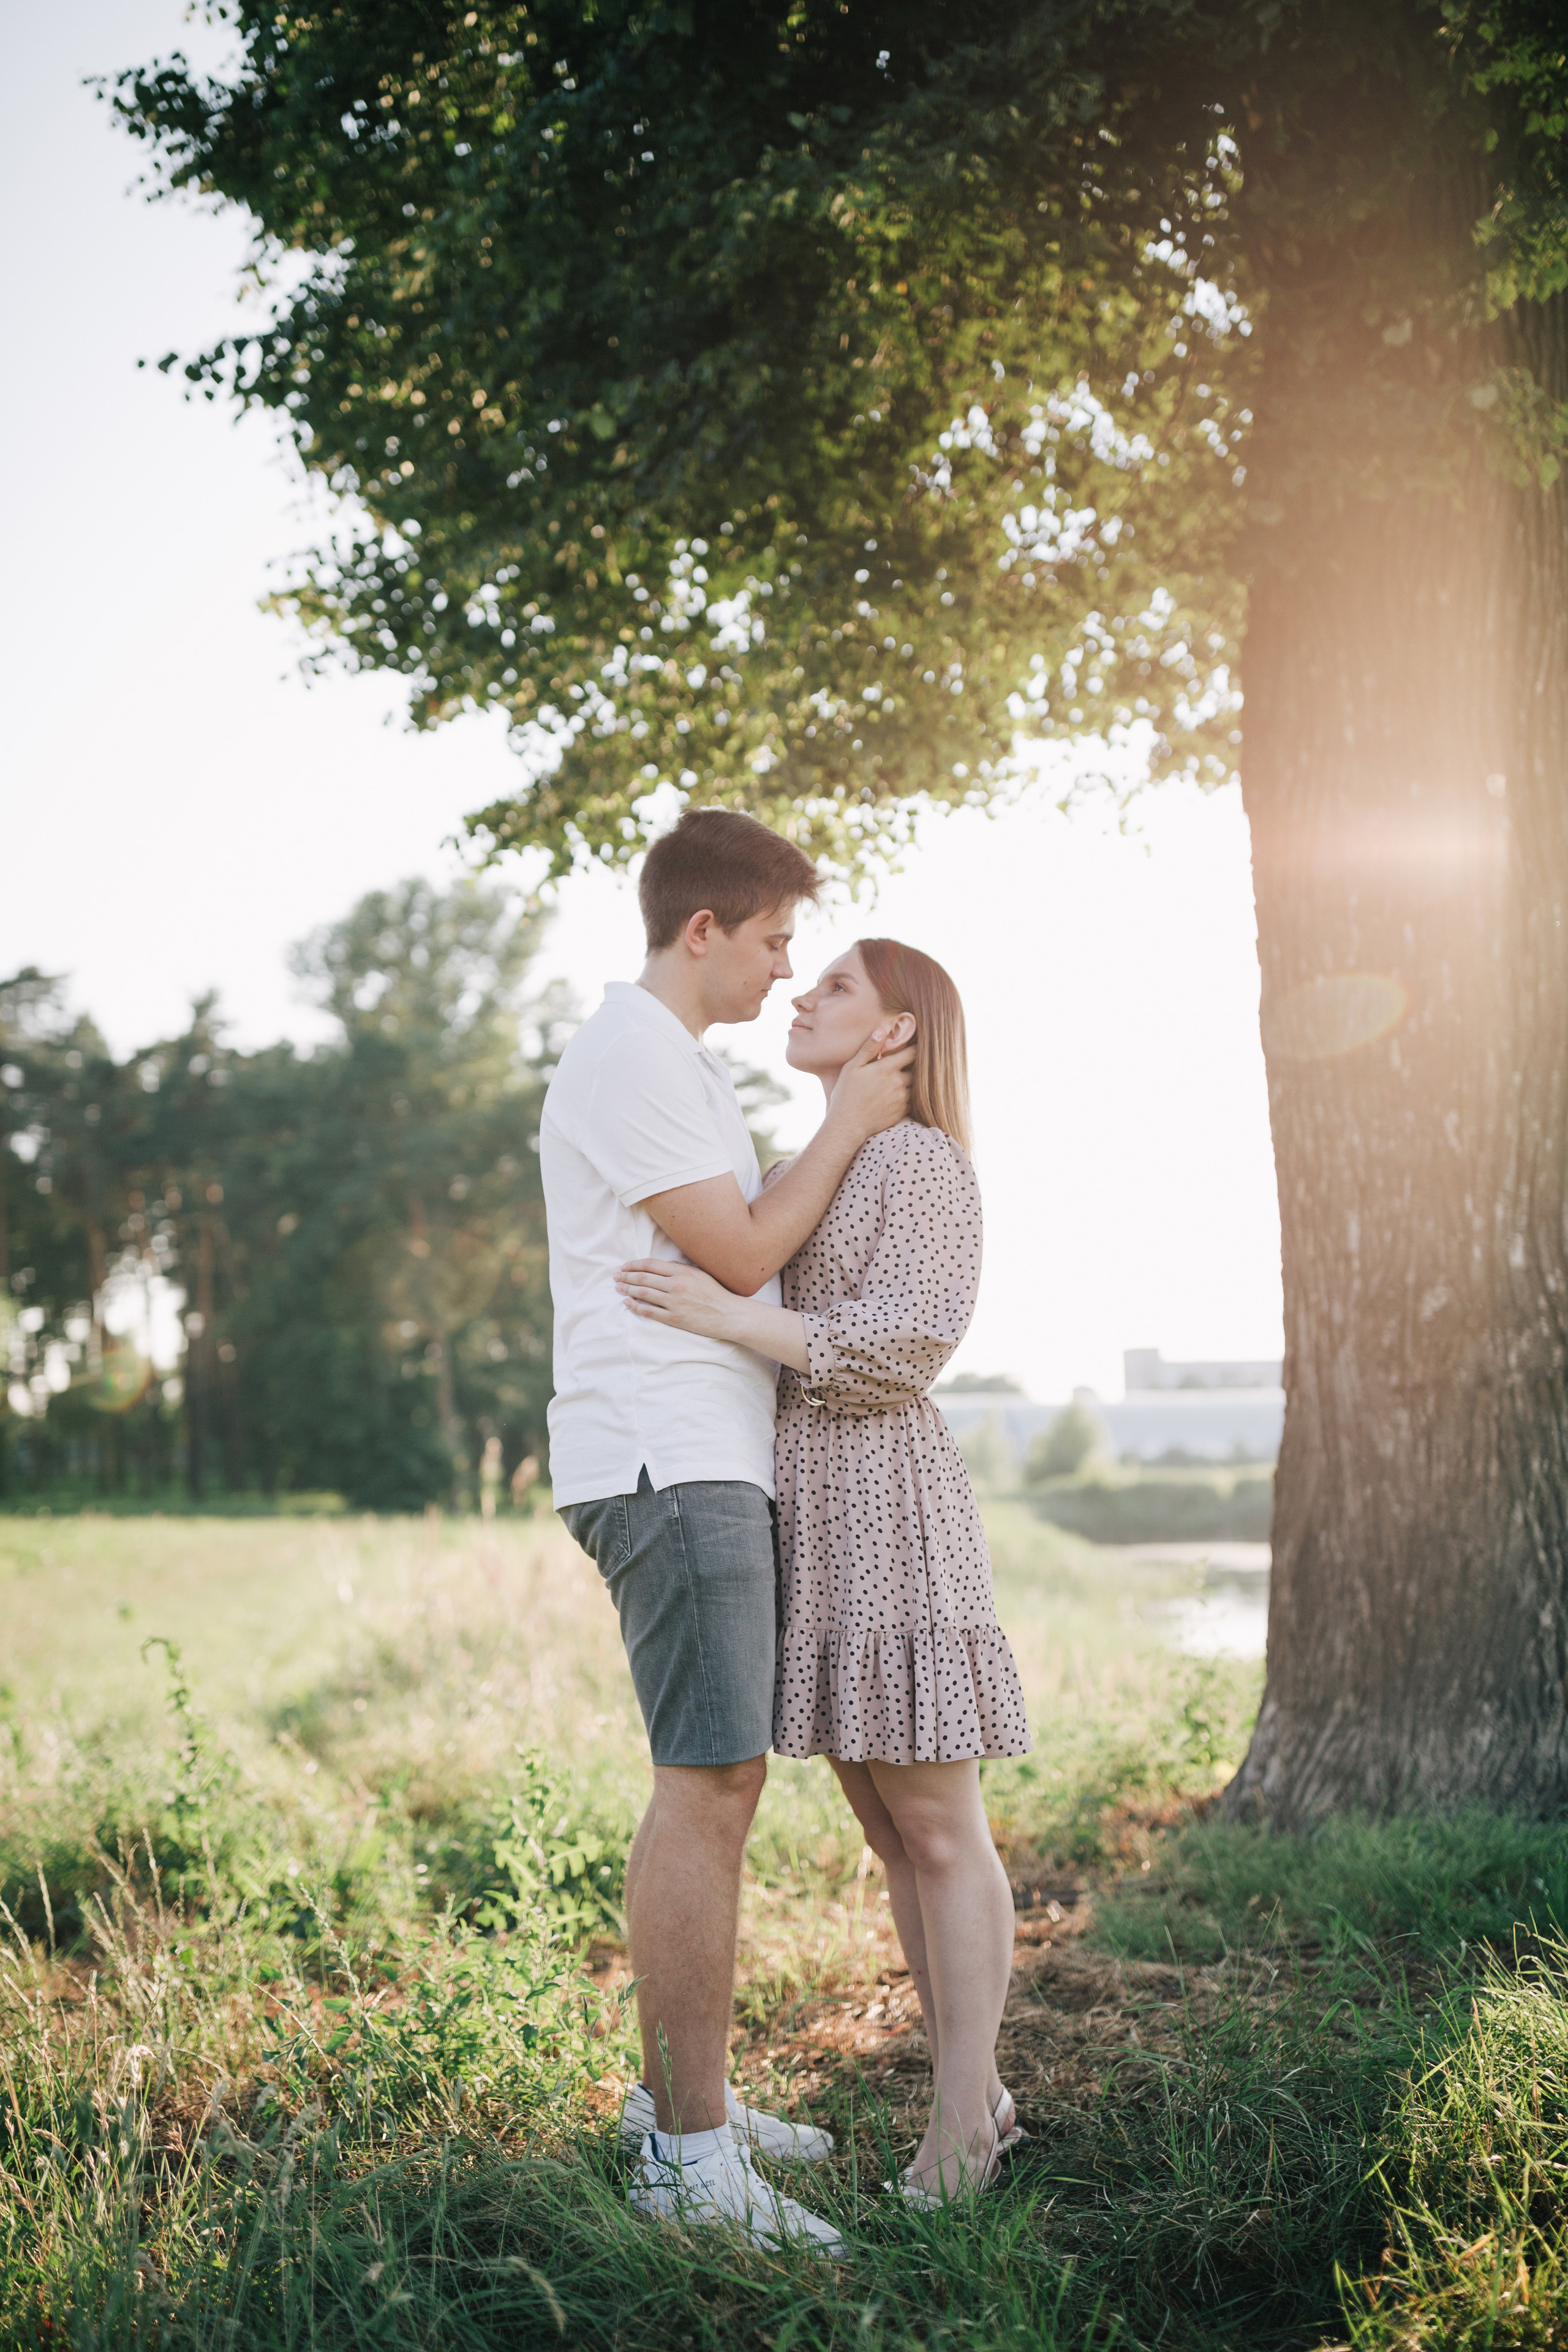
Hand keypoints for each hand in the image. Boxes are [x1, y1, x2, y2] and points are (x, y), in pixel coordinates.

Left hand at [615, 1257, 745, 1340]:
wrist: (729, 1314)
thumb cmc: (716, 1293)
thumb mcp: (700, 1274)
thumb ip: (680, 1268)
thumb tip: (663, 1265)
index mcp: (682, 1272)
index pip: (650, 1265)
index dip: (634, 1265)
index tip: (624, 1266)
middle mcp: (676, 1285)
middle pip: (643, 1278)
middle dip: (626, 1277)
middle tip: (615, 1277)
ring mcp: (674, 1303)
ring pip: (643, 1294)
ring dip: (627, 1290)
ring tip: (618, 1288)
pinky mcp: (675, 1319)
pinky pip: (650, 1312)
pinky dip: (636, 1307)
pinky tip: (627, 1303)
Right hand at [824, 1029, 913, 1143]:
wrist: (848, 1124)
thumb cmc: (847, 1094)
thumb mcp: (852, 1067)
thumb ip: (868, 1048)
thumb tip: (881, 1030)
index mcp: (887, 1068)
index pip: (912, 1052)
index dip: (915, 1047)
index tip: (915, 1045)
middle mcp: (899, 1082)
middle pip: (917, 1068)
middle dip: (914, 1064)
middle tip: (909, 1061)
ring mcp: (902, 1097)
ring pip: (916, 1084)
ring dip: (912, 1079)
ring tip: (903, 1078)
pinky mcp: (903, 1110)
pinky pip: (913, 1098)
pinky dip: (909, 1094)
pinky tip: (898, 1094)